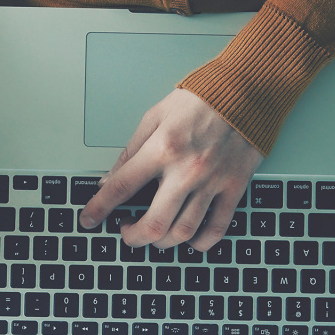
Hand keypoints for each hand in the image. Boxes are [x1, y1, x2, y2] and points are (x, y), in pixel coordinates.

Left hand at [81, 89, 263, 251]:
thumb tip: (109, 180)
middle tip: (126, 232)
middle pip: (154, 224)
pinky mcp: (234, 187)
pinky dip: (200, 242)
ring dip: (162, 243)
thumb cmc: (200, 99)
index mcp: (162, 149)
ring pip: (183, 232)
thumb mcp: (155, 116)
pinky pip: (217, 228)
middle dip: (133, 237)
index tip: (87, 220)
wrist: (246, 91)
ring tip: (154, 236)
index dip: (98, 208)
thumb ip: (130, 151)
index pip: (121, 188)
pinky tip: (189, 240)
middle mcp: (187, 171)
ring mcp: (212, 183)